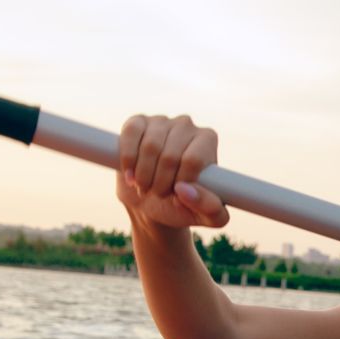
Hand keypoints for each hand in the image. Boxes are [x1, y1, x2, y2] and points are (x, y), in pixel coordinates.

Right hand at [116, 114, 229, 230]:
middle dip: (160, 184)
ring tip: (145, 187)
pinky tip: (130, 175)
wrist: (152, 201)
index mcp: (207, 140)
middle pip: (170, 156)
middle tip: (158, 194)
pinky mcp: (137, 122)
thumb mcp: (207, 217)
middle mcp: (186, 125)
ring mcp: (161, 121)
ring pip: (150, 147)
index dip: (180, 184)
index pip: (193, 160)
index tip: (176, 197)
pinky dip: (128, 160)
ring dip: (143, 176)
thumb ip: (211, 209)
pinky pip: (130, 133)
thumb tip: (185, 189)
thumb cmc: (184, 206)